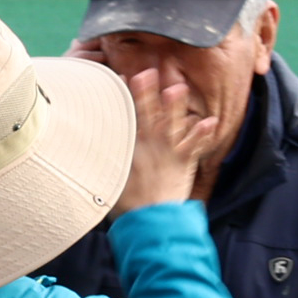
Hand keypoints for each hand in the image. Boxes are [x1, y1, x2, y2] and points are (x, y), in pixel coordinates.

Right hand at [115, 64, 225, 211]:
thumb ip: (105, 160)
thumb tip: (87, 150)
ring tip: (177, 88)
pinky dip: (201, 134)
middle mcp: (146, 148)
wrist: (149, 223)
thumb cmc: (127, 205)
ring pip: (170, 125)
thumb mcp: (108, 179)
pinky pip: (194, 146)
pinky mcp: (182, 164)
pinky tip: (210, 122)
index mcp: (127, 149)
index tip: (120, 77)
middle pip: (145, 116)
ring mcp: (166, 154)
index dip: (122, 97)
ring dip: (174, 107)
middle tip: (146, 74)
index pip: (123, 117)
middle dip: (145, 94)